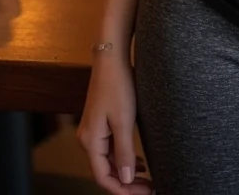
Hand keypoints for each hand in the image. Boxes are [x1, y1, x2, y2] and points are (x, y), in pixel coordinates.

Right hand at [78, 52, 153, 192]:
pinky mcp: (101, 123)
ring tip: (147, 179)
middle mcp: (88, 139)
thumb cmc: (117, 86)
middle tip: (150, 188)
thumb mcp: (124, 121)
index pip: (103, 178)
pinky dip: (124, 158)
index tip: (144, 193)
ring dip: (126, 172)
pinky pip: (111, 149)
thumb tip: (125, 180)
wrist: (112, 58)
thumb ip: (125, 152)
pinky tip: (139, 162)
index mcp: (90, 142)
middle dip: (126, 183)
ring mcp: (94, 131)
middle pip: (106, 172)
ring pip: (110, 161)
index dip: (123, 190)